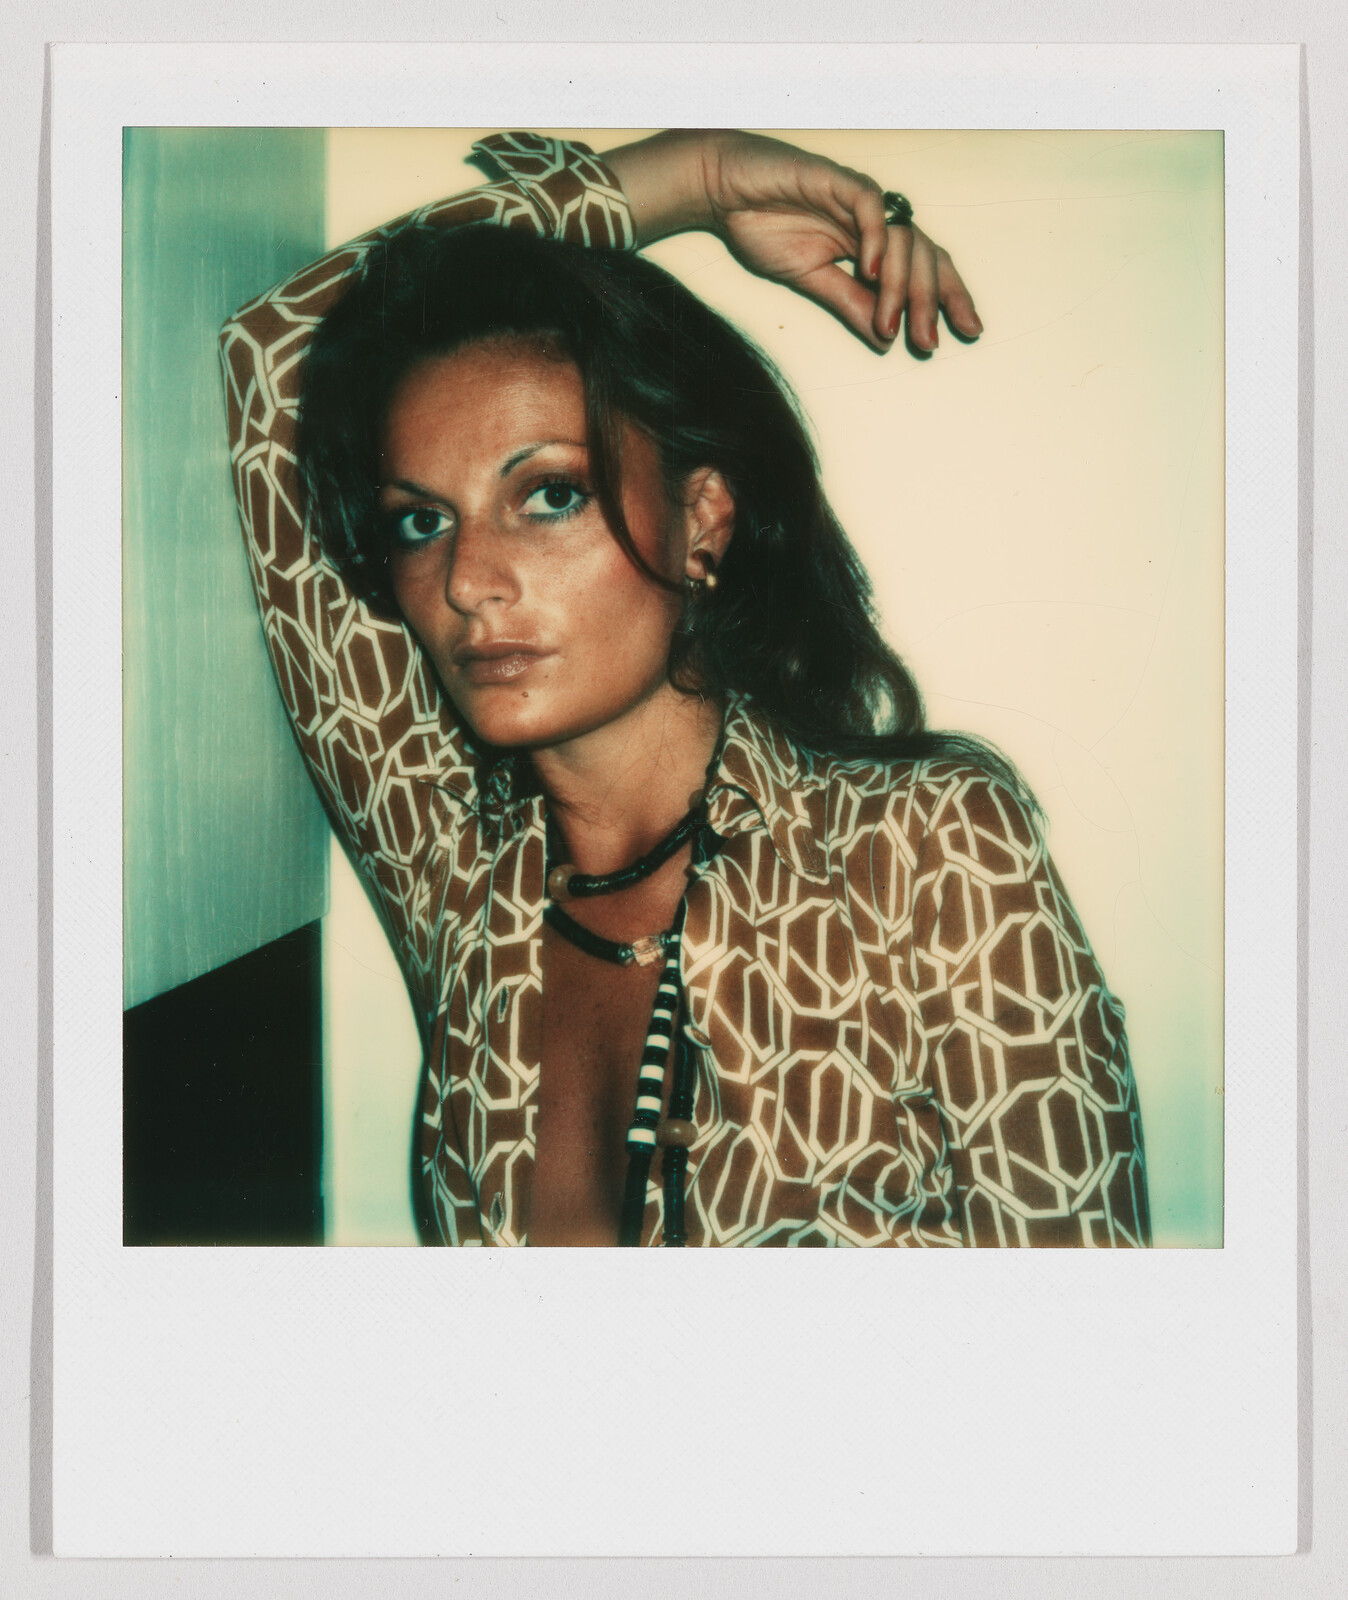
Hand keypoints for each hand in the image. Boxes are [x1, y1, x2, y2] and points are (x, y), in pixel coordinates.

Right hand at [604, 130, 982, 354]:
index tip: (966, 333)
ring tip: (893, 321)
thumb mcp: (812, 280)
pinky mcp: (838, 179)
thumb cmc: (764, 225)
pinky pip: (870, 207)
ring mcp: (860, 197)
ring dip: (900, 283)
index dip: (948, 297)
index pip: (924, 268)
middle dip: (930, 301)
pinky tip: (871, 272)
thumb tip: (886, 338)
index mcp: (875, 240)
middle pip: (923, 256)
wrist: (723, 190)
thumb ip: (849, 303)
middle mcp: (877, 218)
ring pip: (901, 237)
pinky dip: (876, 238)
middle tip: (928, 343)